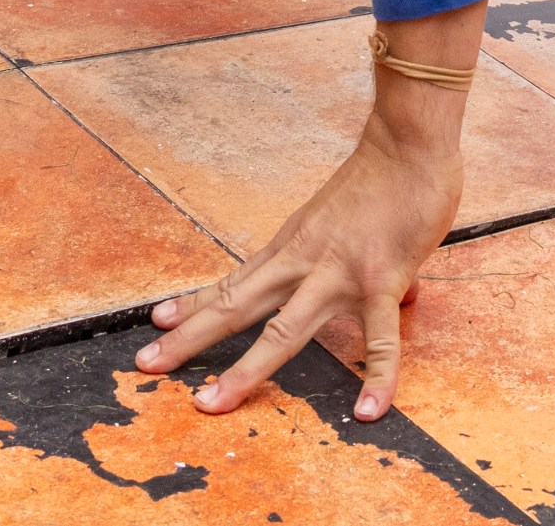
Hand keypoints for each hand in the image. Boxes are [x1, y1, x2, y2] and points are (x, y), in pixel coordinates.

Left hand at [141, 12, 478, 417]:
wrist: (408, 143)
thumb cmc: (381, 176)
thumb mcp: (339, 215)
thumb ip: (347, 255)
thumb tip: (378, 290)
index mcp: (291, 245)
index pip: (234, 281)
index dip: (193, 304)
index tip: (157, 322)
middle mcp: (303, 261)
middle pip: (236, 306)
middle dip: (190, 338)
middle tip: (146, 365)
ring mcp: (339, 275)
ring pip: (283, 330)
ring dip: (244, 369)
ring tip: (212, 402)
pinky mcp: (382, 281)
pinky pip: (379, 339)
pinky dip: (376, 376)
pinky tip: (370, 411)